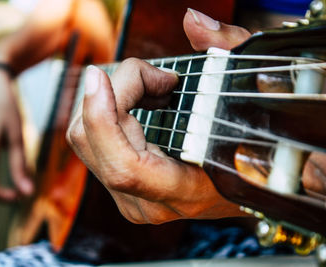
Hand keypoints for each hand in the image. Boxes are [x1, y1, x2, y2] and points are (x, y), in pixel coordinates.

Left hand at [67, 9, 250, 223]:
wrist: (246, 182)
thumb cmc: (252, 141)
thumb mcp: (249, 88)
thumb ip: (227, 48)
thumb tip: (192, 20)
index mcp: (183, 192)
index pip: (123, 166)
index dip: (102, 117)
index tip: (99, 74)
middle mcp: (147, 203)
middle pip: (91, 142)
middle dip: (112, 92)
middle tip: (154, 77)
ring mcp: (129, 198)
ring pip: (84, 140)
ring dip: (108, 99)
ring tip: (150, 88)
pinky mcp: (119, 187)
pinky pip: (92, 143)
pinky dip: (106, 111)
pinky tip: (138, 102)